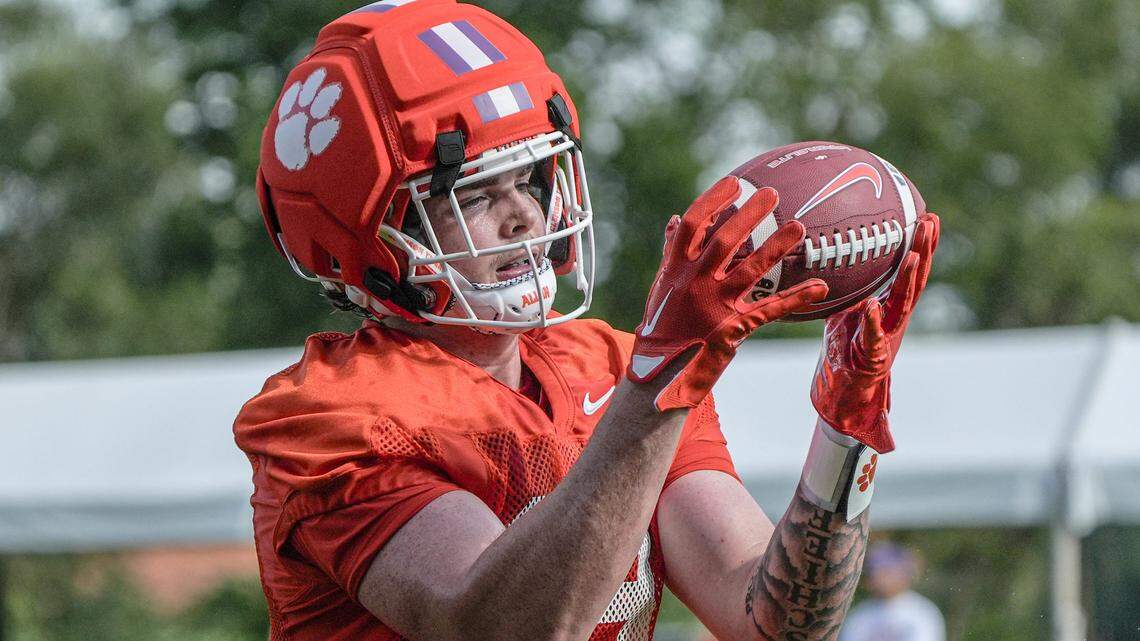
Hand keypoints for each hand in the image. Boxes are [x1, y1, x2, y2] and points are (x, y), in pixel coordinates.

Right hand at [628, 177, 828, 410]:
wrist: (657, 373)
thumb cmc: (662, 324)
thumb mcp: (663, 285)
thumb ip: (671, 252)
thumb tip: (675, 220)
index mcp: (676, 268)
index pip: (694, 225)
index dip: (714, 202)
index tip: (735, 184)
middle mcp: (694, 282)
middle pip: (724, 240)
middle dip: (749, 215)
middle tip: (772, 194)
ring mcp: (713, 306)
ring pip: (750, 270)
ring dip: (776, 248)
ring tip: (800, 228)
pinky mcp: (732, 329)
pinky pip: (770, 310)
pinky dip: (797, 298)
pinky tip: (821, 287)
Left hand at [810, 213, 939, 452]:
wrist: (847, 382)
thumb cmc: (848, 340)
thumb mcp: (848, 303)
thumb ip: (851, 281)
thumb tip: (834, 248)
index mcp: (894, 303)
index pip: (913, 269)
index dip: (924, 244)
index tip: (930, 216)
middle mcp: (896, 316)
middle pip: (916, 278)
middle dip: (924, 250)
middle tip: (929, 221)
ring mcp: (887, 334)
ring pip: (902, 303)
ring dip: (907, 279)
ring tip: (912, 255)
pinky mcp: (872, 354)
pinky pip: (872, 335)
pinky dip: (873, 321)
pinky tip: (872, 304)